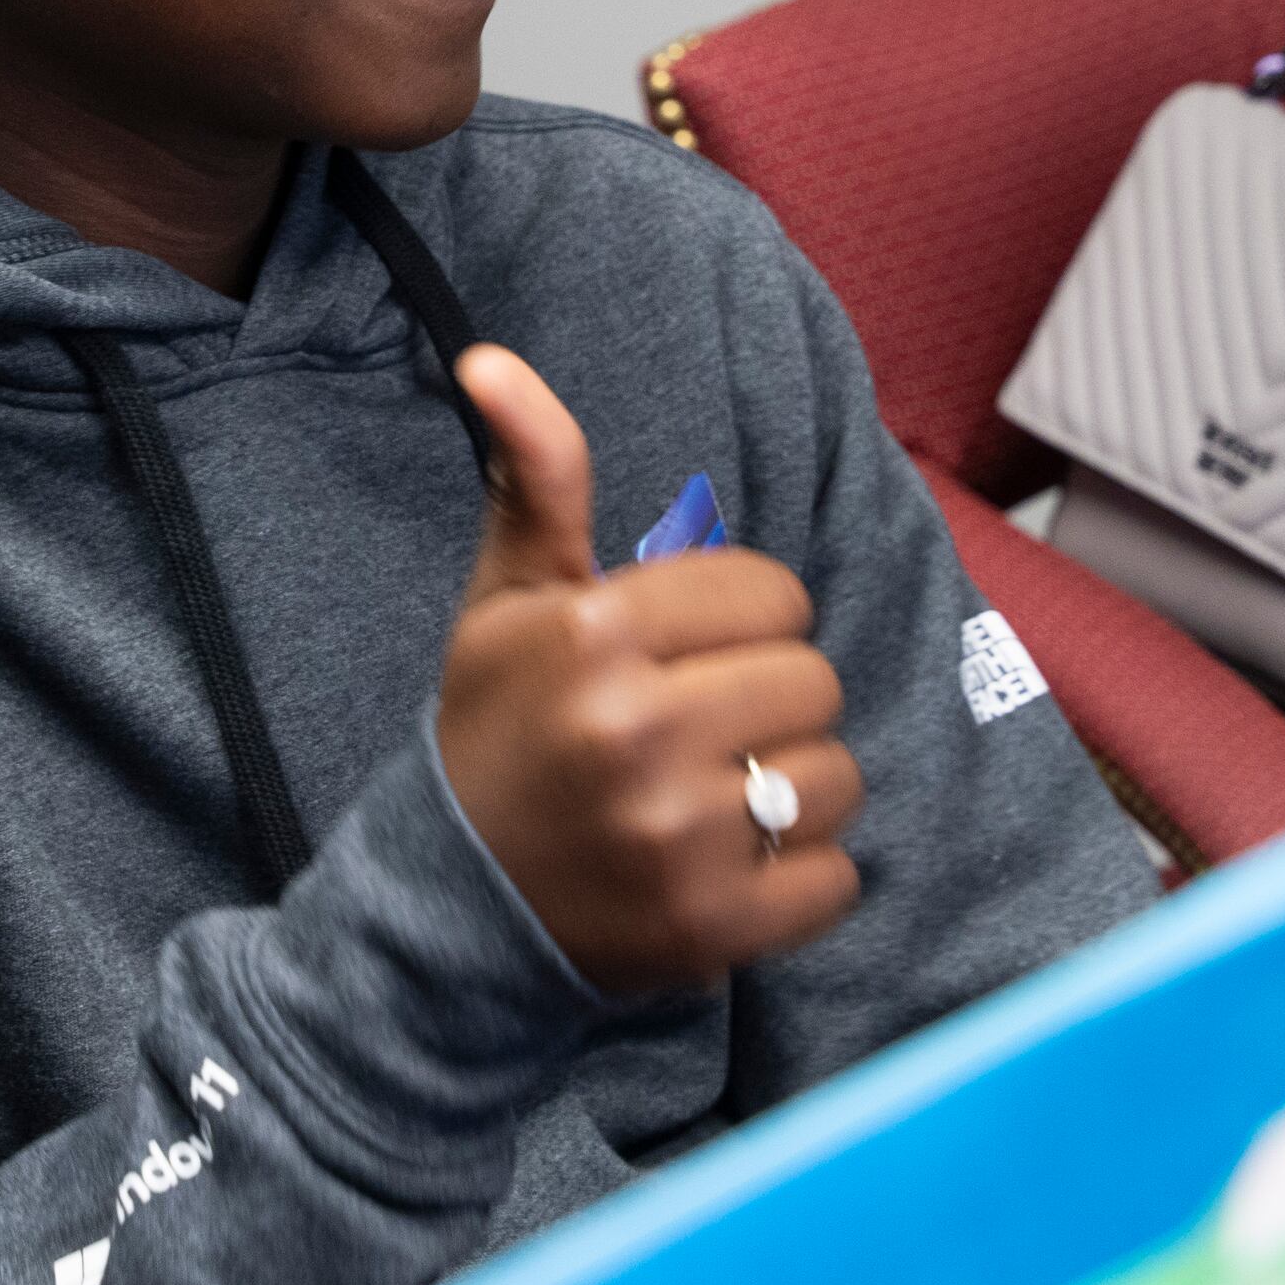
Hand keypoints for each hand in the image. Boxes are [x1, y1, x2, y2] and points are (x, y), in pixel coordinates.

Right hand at [430, 344, 862, 993]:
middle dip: (769, 701)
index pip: (772, 594)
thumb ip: (535, 475)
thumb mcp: (507, 600)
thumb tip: (491, 357)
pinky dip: (801, 879)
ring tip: (716, 799)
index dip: (742, 622)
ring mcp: (674, 836)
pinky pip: (836, 878)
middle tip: (702, 733)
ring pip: (836, 777)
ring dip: (794, 790)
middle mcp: (634, 729)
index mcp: (593, 632)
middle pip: (811, 680)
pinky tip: (729, 867)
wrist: (448, 908)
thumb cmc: (497, 733)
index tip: (688, 656)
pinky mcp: (710, 927)